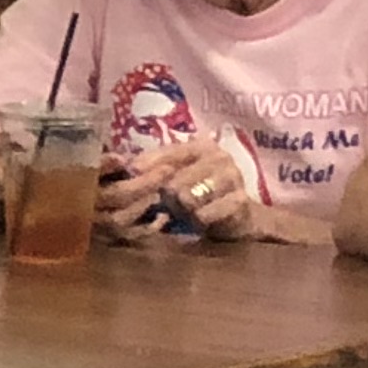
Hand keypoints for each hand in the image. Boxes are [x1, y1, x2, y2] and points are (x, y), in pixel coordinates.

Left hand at [98, 139, 254, 244]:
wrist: (239, 215)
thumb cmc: (201, 194)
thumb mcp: (179, 177)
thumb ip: (157, 169)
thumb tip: (128, 168)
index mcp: (202, 146)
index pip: (169, 153)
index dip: (147, 164)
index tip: (130, 174)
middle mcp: (219, 157)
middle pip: (175, 178)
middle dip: (164, 196)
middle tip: (164, 205)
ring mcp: (232, 177)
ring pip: (188, 197)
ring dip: (180, 209)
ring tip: (183, 212)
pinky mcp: (239, 201)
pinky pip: (204, 214)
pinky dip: (196, 220)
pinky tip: (198, 221)